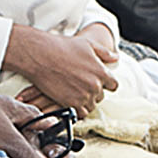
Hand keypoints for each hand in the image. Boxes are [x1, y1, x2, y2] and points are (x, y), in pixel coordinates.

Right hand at [0, 24, 118, 110]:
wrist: (41, 56)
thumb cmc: (63, 47)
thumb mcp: (88, 44)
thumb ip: (104, 53)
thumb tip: (116, 58)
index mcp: (102, 72)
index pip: (113, 85)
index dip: (106, 83)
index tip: (99, 81)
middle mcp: (95, 86)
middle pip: (101, 96)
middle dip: (94, 91)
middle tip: (82, 84)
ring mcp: (83, 97)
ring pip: (91, 105)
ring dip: (86, 101)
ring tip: (76, 93)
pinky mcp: (70, 104)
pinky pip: (80, 113)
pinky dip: (77, 109)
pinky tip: (71, 101)